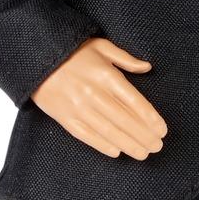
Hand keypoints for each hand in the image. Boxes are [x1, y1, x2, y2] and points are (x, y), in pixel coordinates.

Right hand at [31, 37, 167, 159]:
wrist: (37, 57)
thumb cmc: (73, 51)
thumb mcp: (100, 46)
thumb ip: (125, 58)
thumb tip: (147, 67)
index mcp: (105, 75)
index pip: (134, 101)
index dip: (150, 118)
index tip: (162, 130)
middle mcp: (93, 93)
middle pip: (124, 120)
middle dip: (144, 136)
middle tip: (157, 146)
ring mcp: (78, 107)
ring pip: (108, 131)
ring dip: (128, 144)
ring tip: (143, 153)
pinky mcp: (64, 117)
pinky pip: (86, 135)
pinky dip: (102, 145)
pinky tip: (117, 152)